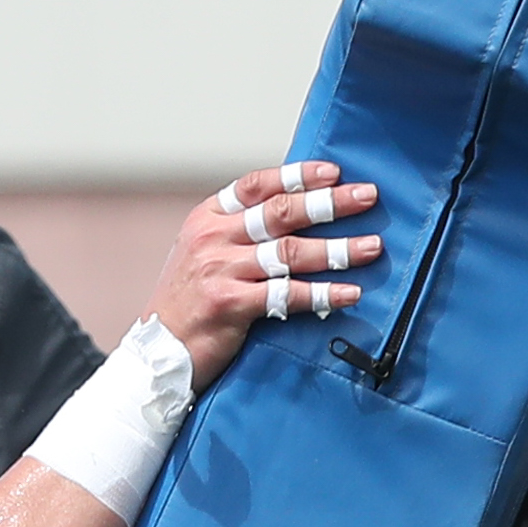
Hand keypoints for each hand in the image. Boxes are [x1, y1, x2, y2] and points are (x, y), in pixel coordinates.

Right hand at [143, 163, 382, 386]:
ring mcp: (220, 271)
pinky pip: (287, 295)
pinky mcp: (230, 305)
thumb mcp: (201, 255)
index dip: (298, 176)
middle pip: (281, 212)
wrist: (155, 354)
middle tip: (367, 196)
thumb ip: (237, 233)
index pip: (257, 186)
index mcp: (207, 219)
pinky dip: (322, 294)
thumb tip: (292, 213)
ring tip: (371, 246)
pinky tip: (349, 293)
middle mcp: (212, 239)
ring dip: (336, 249)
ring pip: (290, 252)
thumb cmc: (186, 305)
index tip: (334, 172)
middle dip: (329, 203)